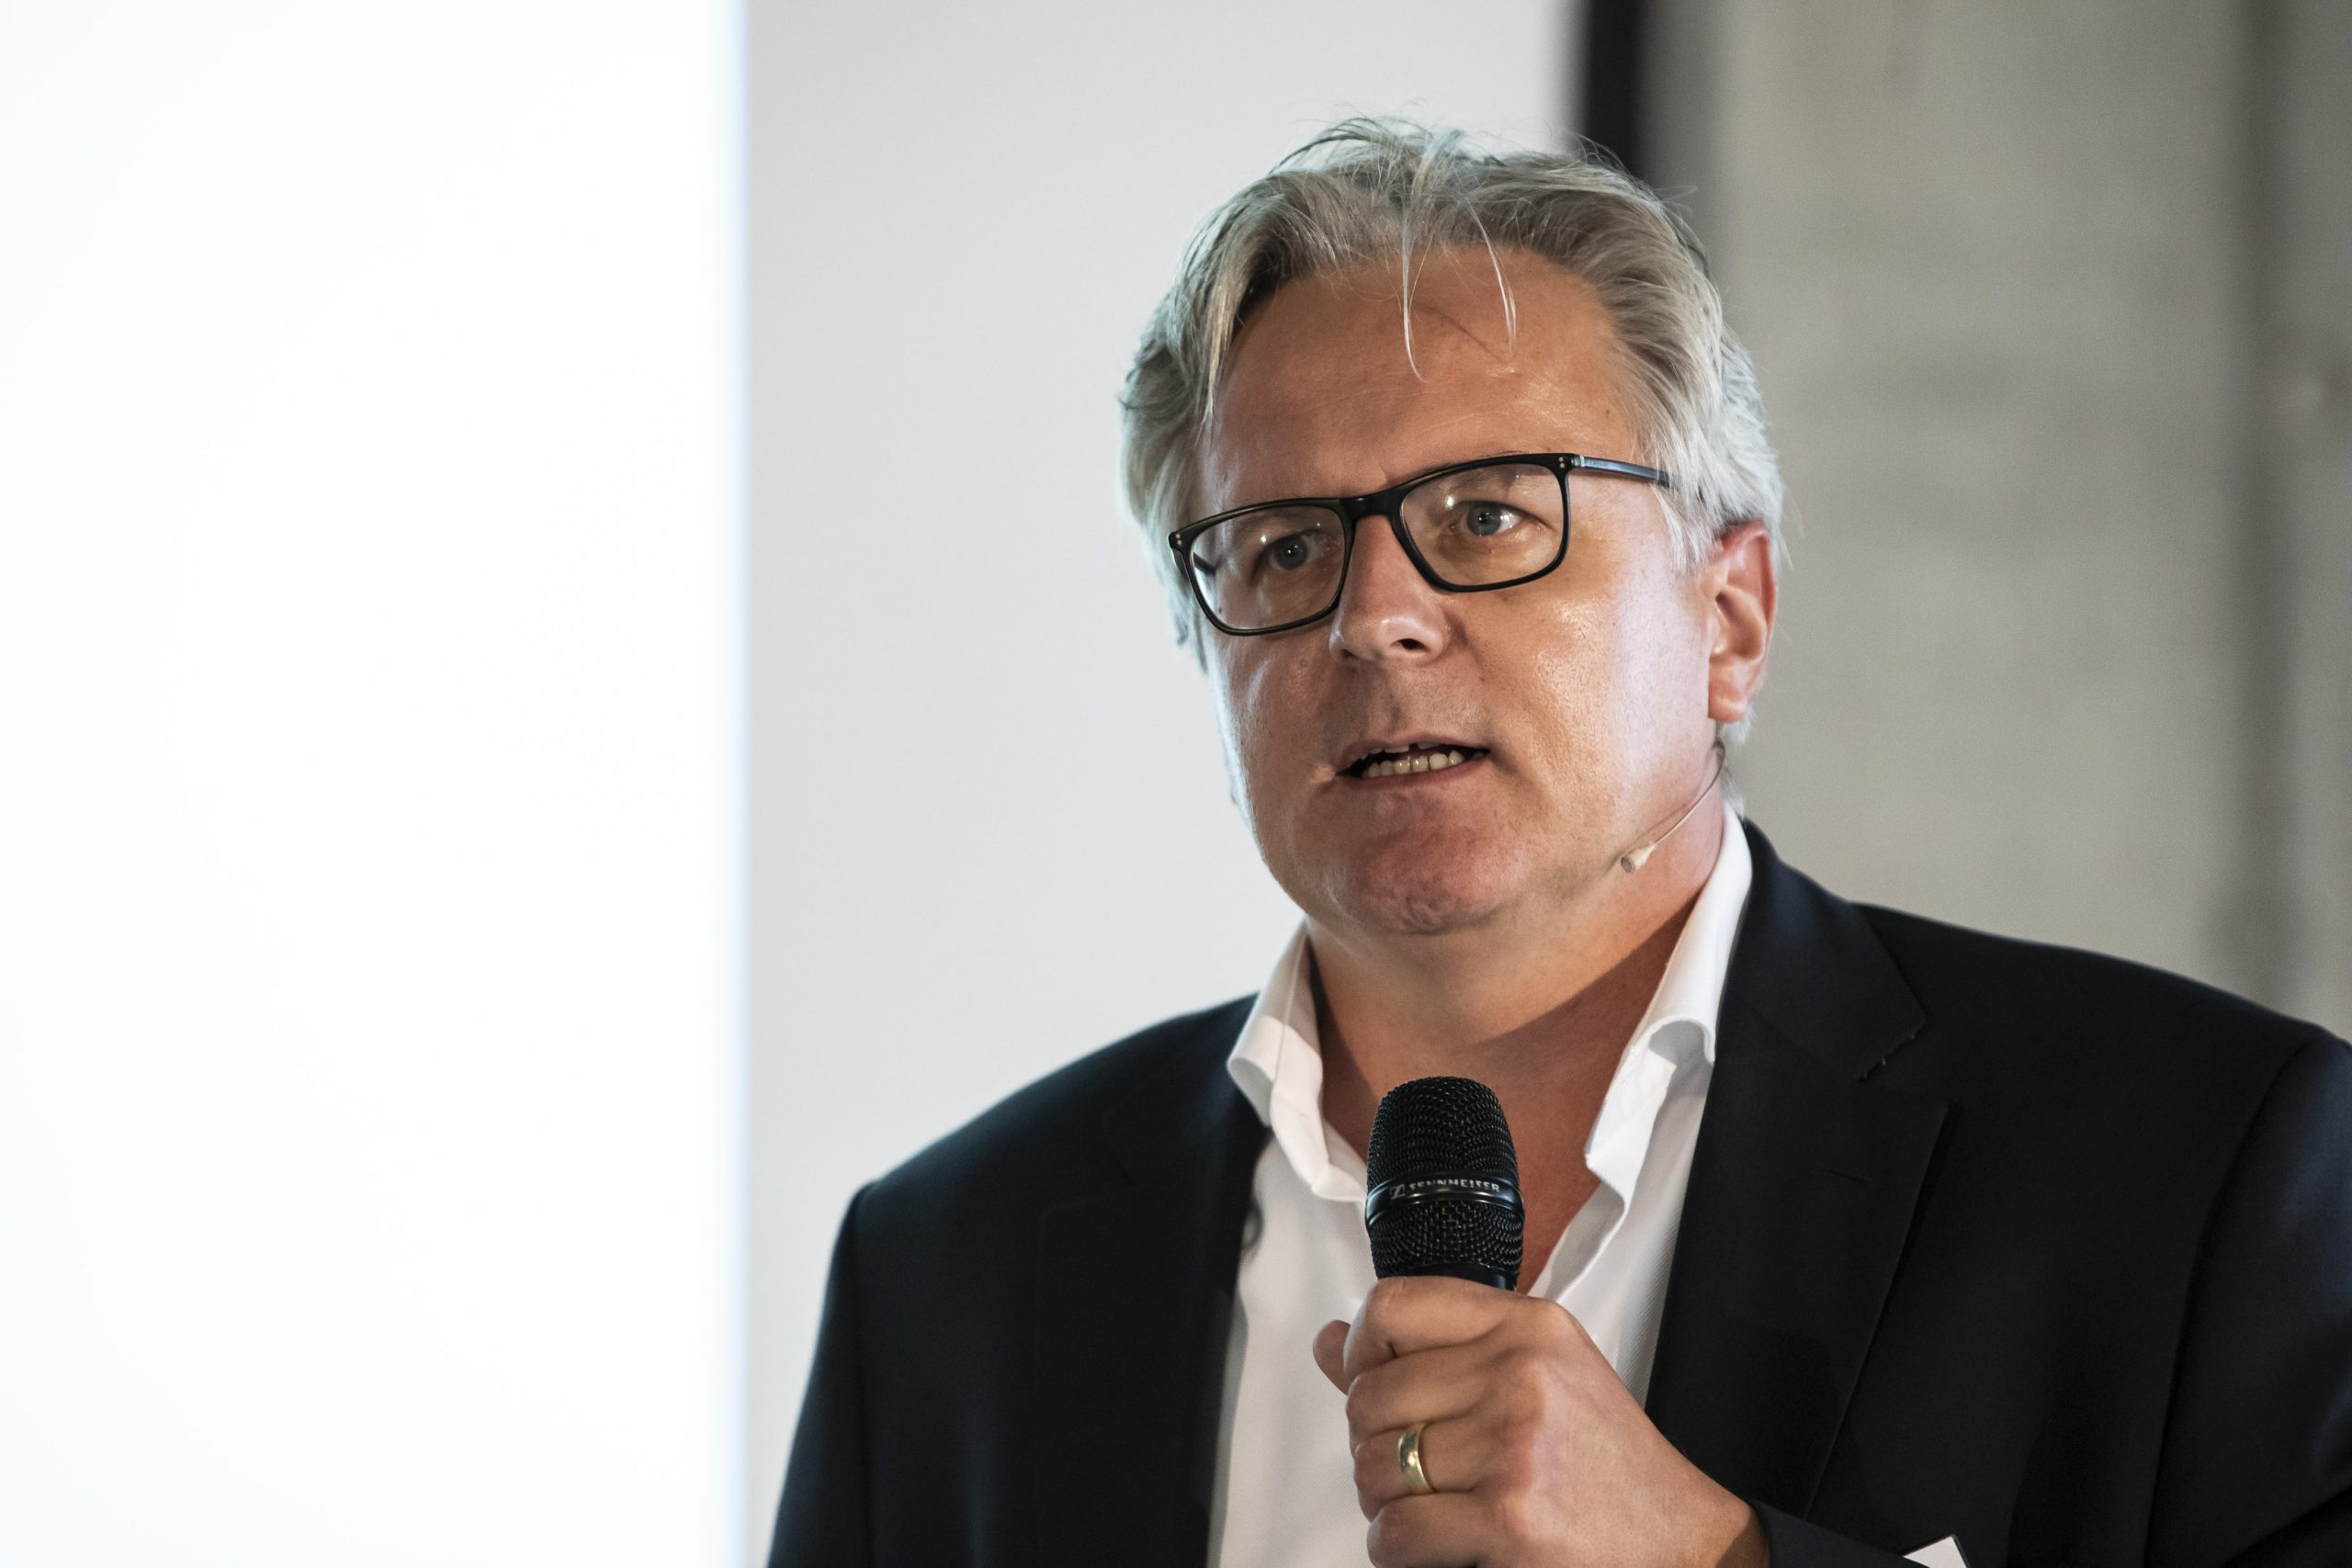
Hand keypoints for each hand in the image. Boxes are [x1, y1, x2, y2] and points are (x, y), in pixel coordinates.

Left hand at [1313, 1276, 1766, 1566]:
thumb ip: (1435, 1354)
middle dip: (1374, 1442)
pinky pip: (1395, 1531)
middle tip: (1412, 1467)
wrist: (1683, 1545)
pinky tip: (1433, 1544)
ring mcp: (1512, 1445)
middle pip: (1371, 1394)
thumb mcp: (1538, 1378)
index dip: (1362, 1348)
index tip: (1369, 1378)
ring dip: (1386, 1500)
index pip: (1394, 1305)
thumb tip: (1332, 1343)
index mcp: (1529, 1327)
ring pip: (1374, 1466)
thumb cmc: (1609, 1467)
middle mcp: (1520, 1374)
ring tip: (1429, 1505)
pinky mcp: (1507, 1517)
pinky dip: (1397, 1549)